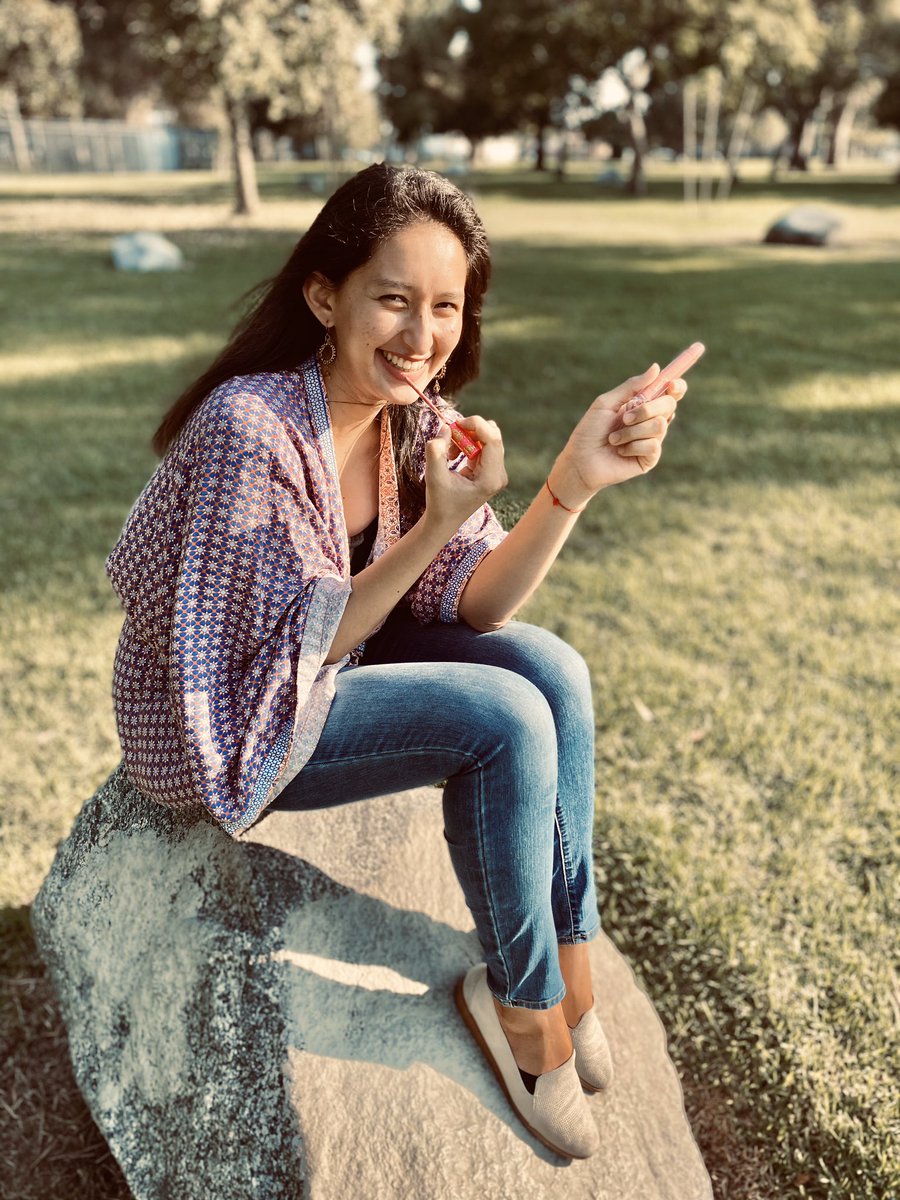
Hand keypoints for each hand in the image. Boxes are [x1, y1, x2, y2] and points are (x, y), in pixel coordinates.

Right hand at [422, 417, 507, 535]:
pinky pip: (483, 446)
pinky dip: (467, 444)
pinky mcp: (491, 471)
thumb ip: (436, 450)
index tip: (455, 424)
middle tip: (449, 437)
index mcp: (490, 478)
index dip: (476, 424)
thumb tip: (446, 427)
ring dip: (467, 438)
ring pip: (488, 439)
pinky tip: (453, 456)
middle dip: (470, 430)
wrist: (444, 521)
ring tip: (450, 452)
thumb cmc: (439, 502)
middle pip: (493, 435)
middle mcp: (499, 475)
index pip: (493, 439)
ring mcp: (497, 473)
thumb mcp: (433, 476)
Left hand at [550, 365, 685, 506]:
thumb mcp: (607, 403)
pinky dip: (632, 446)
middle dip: (646, 409)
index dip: (676, 386)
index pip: (670, 393)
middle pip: (669, 405)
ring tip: (614, 438)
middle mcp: (651, 421)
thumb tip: (656, 367)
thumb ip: (631, 386)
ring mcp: (652, 439)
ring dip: (633, 430)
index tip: (671, 384)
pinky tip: (620, 451)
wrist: (580, 460)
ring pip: (660, 425)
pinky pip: (653, 445)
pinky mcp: (650, 458)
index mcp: (643, 405)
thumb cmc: (590, 430)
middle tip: (625, 418)